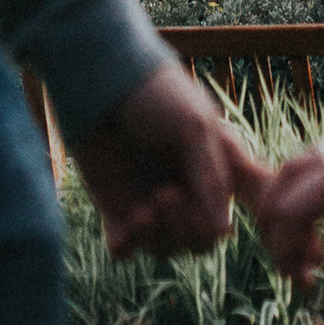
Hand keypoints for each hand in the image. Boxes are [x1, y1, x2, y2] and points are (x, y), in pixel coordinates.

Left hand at [69, 59, 260, 258]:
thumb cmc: (155, 92)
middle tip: (164, 195)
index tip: (192, 202)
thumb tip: (223, 234)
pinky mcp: (112, 204)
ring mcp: (146, 198)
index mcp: (206, 173)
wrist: (100, 77)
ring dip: (155, 238)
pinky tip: (126, 227)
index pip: (216, 224)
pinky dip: (127, 245)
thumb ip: (211, 180)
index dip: (207, 227)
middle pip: (191, 242)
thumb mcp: (194, 129)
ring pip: (161, 247)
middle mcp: (180, 189)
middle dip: (181, 230)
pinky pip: (124, 246)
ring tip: (143, 211)